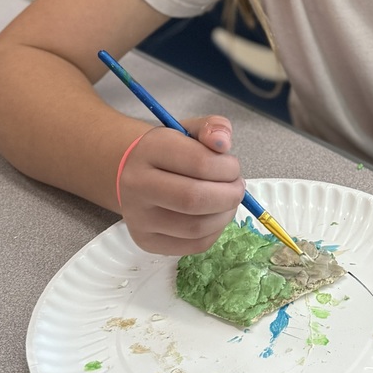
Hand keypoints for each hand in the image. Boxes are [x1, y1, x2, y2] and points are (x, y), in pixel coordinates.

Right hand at [118, 116, 244, 255]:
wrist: (134, 174)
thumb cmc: (169, 151)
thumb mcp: (190, 129)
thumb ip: (213, 127)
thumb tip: (223, 143)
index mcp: (149, 150)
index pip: (199, 163)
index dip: (228, 168)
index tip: (233, 167)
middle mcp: (137, 186)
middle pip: (195, 199)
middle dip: (229, 195)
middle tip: (237, 187)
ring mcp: (138, 218)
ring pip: (196, 227)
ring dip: (225, 214)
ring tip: (227, 200)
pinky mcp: (146, 242)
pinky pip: (194, 245)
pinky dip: (215, 231)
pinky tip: (215, 215)